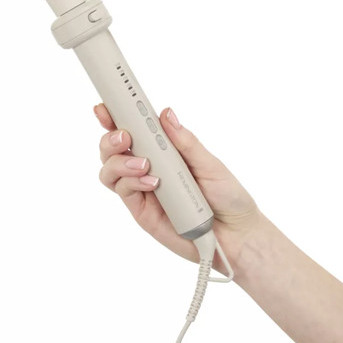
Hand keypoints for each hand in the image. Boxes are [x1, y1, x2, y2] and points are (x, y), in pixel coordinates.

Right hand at [95, 103, 260, 273]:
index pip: (131, 129)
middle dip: (110, 138)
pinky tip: (152, 182)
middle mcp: (145, 167)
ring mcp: (141, 189)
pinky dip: (132, 182)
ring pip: (109, 171)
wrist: (236, 234)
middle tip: (124, 136)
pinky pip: (124, 192)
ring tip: (143, 164)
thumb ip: (185, 141)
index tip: (105, 108)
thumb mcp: (209, 163)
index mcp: (161, 149)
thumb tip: (167, 114)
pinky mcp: (141, 211)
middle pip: (111, 149)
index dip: (113, 116)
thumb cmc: (226, 195)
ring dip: (118, 162)